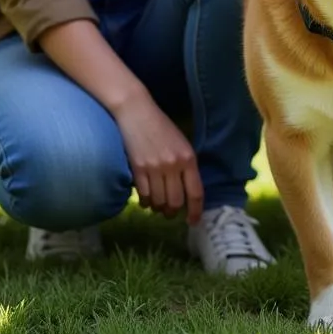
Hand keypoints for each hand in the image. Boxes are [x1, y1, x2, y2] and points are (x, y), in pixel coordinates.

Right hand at [112, 90, 203, 222]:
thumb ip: (186, 165)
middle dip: (173, 212)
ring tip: (158, 204)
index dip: (195, 211)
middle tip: (171, 213)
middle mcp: (173, 165)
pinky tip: (147, 199)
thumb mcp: (181, 143)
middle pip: (175, 202)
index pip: (195, 192)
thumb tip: (187, 191)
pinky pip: (144, 196)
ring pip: (159, 202)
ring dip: (159, 208)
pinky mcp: (138, 169)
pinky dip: (146, 202)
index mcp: (188, 158)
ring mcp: (154, 168)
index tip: (193, 221)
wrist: (137, 112)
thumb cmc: (161, 126)